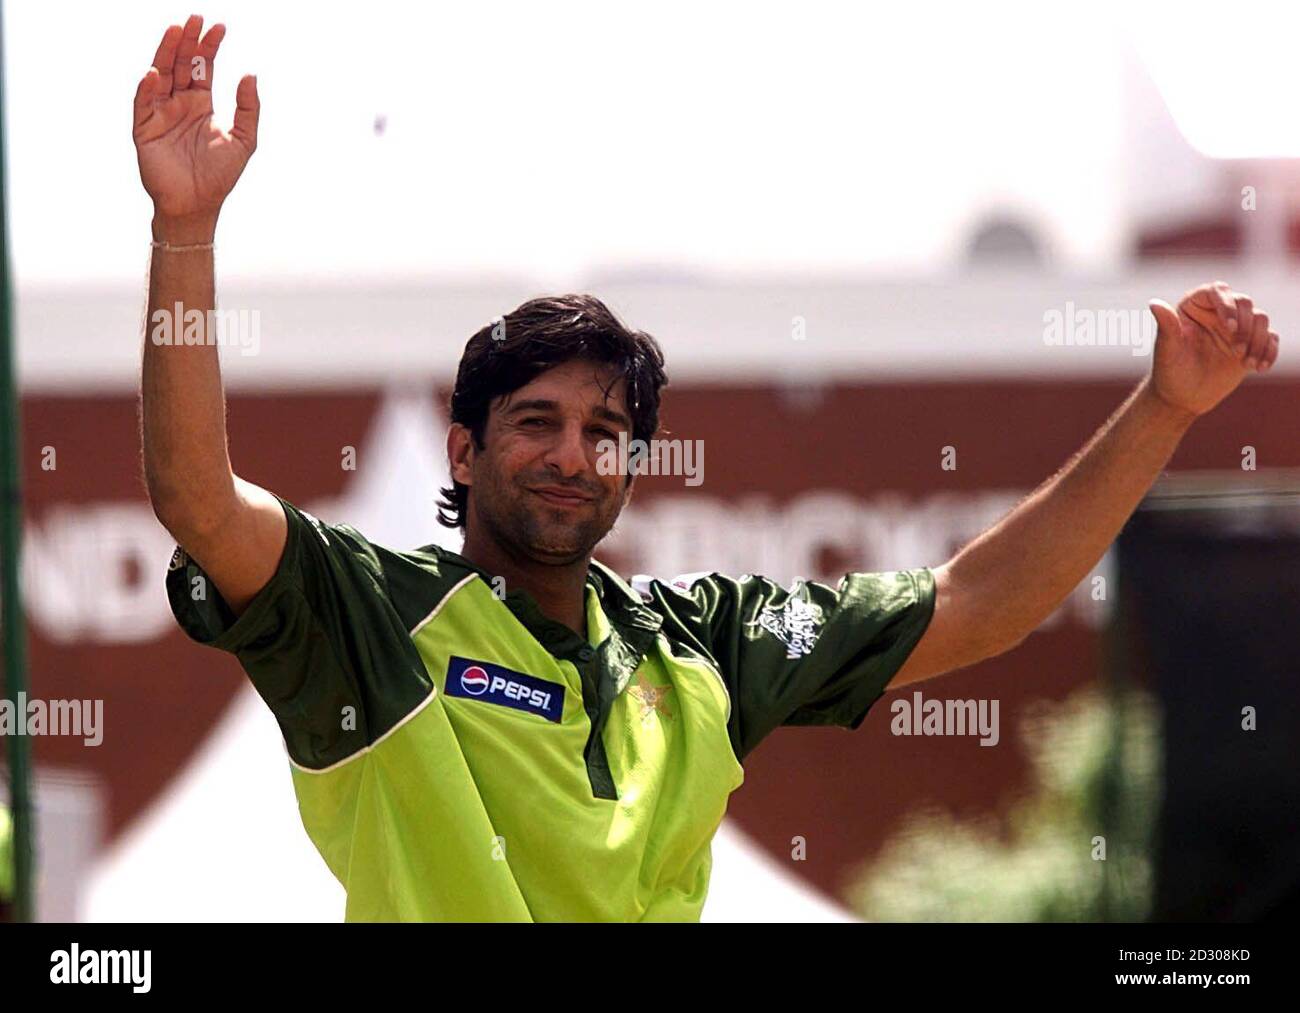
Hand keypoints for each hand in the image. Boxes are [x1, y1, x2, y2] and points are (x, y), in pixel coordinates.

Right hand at [133, 15, 258, 229]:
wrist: (198, 204)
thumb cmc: (220, 175)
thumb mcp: (244, 140)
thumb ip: (248, 108)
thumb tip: (250, 74)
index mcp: (201, 104)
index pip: (203, 67)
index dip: (209, 47)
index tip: (219, 27)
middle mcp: (179, 104)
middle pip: (181, 64)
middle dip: (187, 41)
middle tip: (195, 18)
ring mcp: (160, 113)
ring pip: (161, 75)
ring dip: (166, 53)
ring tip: (175, 31)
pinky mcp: (144, 128)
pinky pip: (143, 103)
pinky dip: (147, 87)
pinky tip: (155, 73)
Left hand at [1147, 282, 1279, 417]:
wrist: (1183, 396)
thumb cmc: (1170, 372)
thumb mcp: (1167, 350)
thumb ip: (1165, 326)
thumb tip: (1154, 303)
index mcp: (1195, 306)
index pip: (1217, 291)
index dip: (1227, 305)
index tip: (1229, 328)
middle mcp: (1217, 311)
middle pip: (1244, 302)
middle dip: (1245, 326)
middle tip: (1236, 351)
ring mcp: (1236, 327)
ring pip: (1260, 319)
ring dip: (1258, 340)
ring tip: (1246, 363)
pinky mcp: (1250, 343)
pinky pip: (1270, 338)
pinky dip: (1269, 351)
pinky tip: (1260, 367)